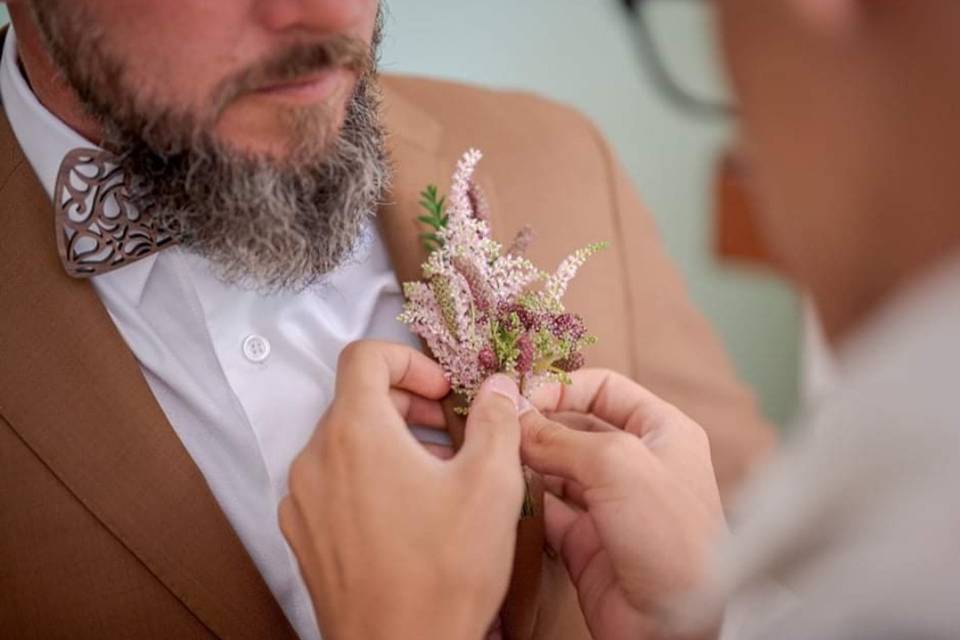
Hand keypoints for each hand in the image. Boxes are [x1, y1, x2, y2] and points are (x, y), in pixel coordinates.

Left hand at [279, 341, 525, 639]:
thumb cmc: (443, 572)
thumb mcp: (491, 485)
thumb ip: (497, 421)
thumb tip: (498, 387)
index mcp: (355, 432)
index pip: (364, 356)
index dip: (409, 360)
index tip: (442, 391)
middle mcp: (315, 459)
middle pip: (356, 400)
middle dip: (408, 404)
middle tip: (451, 431)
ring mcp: (303, 500)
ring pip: (344, 443)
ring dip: (390, 441)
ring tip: (437, 474)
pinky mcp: (304, 535)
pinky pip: (332, 483)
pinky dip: (367, 478)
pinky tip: (408, 512)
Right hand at [521, 369, 725, 639]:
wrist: (675, 624)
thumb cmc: (668, 533)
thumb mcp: (616, 464)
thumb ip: (559, 436)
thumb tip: (513, 415)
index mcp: (661, 430)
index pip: (604, 388)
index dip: (561, 387)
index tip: (520, 396)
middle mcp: (636, 462)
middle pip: (574, 427)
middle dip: (537, 424)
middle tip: (495, 425)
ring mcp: (610, 503)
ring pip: (556, 469)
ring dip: (525, 461)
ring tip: (493, 455)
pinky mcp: (586, 541)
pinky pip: (547, 510)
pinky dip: (523, 500)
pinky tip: (501, 492)